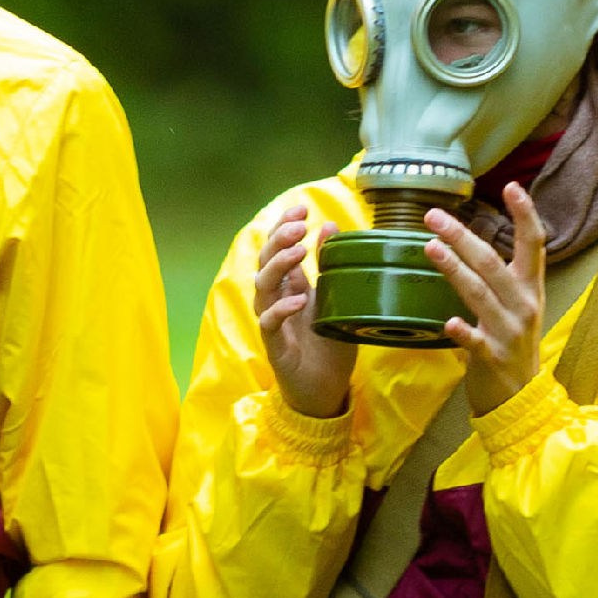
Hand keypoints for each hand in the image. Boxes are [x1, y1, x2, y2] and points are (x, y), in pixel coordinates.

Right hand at [255, 200, 351, 417]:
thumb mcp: (335, 299)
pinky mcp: (275, 346)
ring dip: (279, 267)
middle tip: (298, 225)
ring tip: (299, 252)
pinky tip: (298, 299)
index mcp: (290, 287)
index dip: (283, 227)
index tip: (302, 207)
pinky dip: (281, 309)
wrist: (326, 389)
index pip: (277, 250)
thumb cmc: (329, 345)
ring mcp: (273, 323)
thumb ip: (328, 267)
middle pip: (265, 263)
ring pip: (262, 288)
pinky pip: (269, 323)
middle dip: (279, 240)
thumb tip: (329, 226)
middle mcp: (277, 301)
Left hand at [425, 181, 547, 411]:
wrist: (520, 396)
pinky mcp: (491, 357)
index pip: (534, 243)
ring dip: (454, 269)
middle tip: (434, 215)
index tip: (511, 186)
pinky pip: (474, 341)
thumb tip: (475, 240)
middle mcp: (523, 304)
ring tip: (430, 247)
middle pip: (493, 262)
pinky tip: (446, 322)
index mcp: (530, 288)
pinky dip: (461, 331)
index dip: (525, 214)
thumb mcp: (519, 306)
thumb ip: (505, 276)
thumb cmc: (513, 344)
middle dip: (462, 236)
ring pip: (480, 293)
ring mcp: (508, 331)